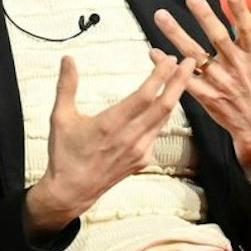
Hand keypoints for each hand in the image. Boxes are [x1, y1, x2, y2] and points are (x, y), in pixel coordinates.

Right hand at [25, 50, 196, 234]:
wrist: (71, 191)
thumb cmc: (64, 154)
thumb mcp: (60, 117)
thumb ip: (66, 86)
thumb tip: (67, 58)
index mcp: (110, 125)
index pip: (144, 96)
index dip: (160, 76)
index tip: (169, 59)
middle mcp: (129, 138)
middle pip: (164, 105)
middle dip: (179, 81)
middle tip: (189, 62)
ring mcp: (139, 151)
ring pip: (164, 119)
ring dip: (175, 97)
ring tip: (181, 78)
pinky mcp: (142, 160)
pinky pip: (157, 133)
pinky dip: (162, 116)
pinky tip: (163, 105)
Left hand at [151, 0, 250, 187]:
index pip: (248, 30)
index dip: (242, 13)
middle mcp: (236, 67)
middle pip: (219, 38)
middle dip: (206, 18)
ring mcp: (220, 82)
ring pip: (195, 55)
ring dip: (176, 35)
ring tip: (159, 15)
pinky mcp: (206, 96)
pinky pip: (184, 80)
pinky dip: (168, 67)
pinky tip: (153, 51)